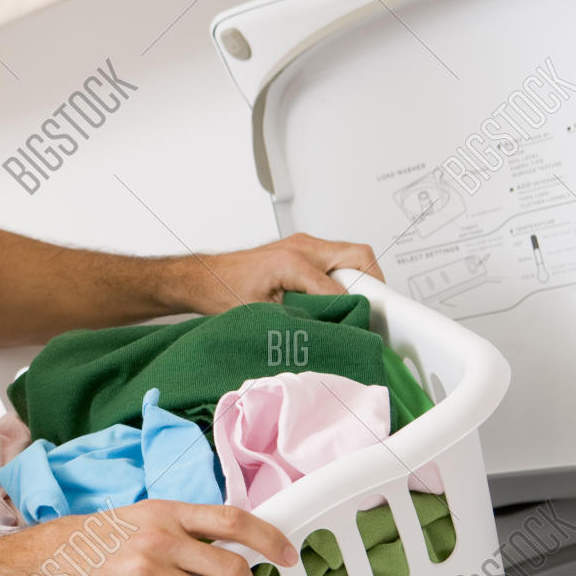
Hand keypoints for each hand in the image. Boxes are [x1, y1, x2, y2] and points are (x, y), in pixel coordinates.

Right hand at [31, 501, 298, 575]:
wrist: (37, 566)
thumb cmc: (82, 544)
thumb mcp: (135, 519)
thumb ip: (177, 529)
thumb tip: (222, 547)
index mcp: (163, 512)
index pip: (231, 519)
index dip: (268, 538)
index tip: (286, 554)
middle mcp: (159, 539)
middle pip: (232, 569)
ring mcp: (147, 572)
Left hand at [175, 232, 382, 314]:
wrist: (202, 278)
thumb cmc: (222, 292)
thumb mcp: (263, 314)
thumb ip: (299, 319)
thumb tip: (330, 330)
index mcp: (292, 261)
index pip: (340, 286)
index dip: (354, 309)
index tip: (362, 325)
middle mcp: (301, 247)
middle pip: (358, 255)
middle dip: (372, 283)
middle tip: (373, 309)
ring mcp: (302, 245)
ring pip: (350, 255)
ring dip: (359, 278)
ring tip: (355, 305)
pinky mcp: (301, 249)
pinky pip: (335, 259)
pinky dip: (343, 276)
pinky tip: (336, 298)